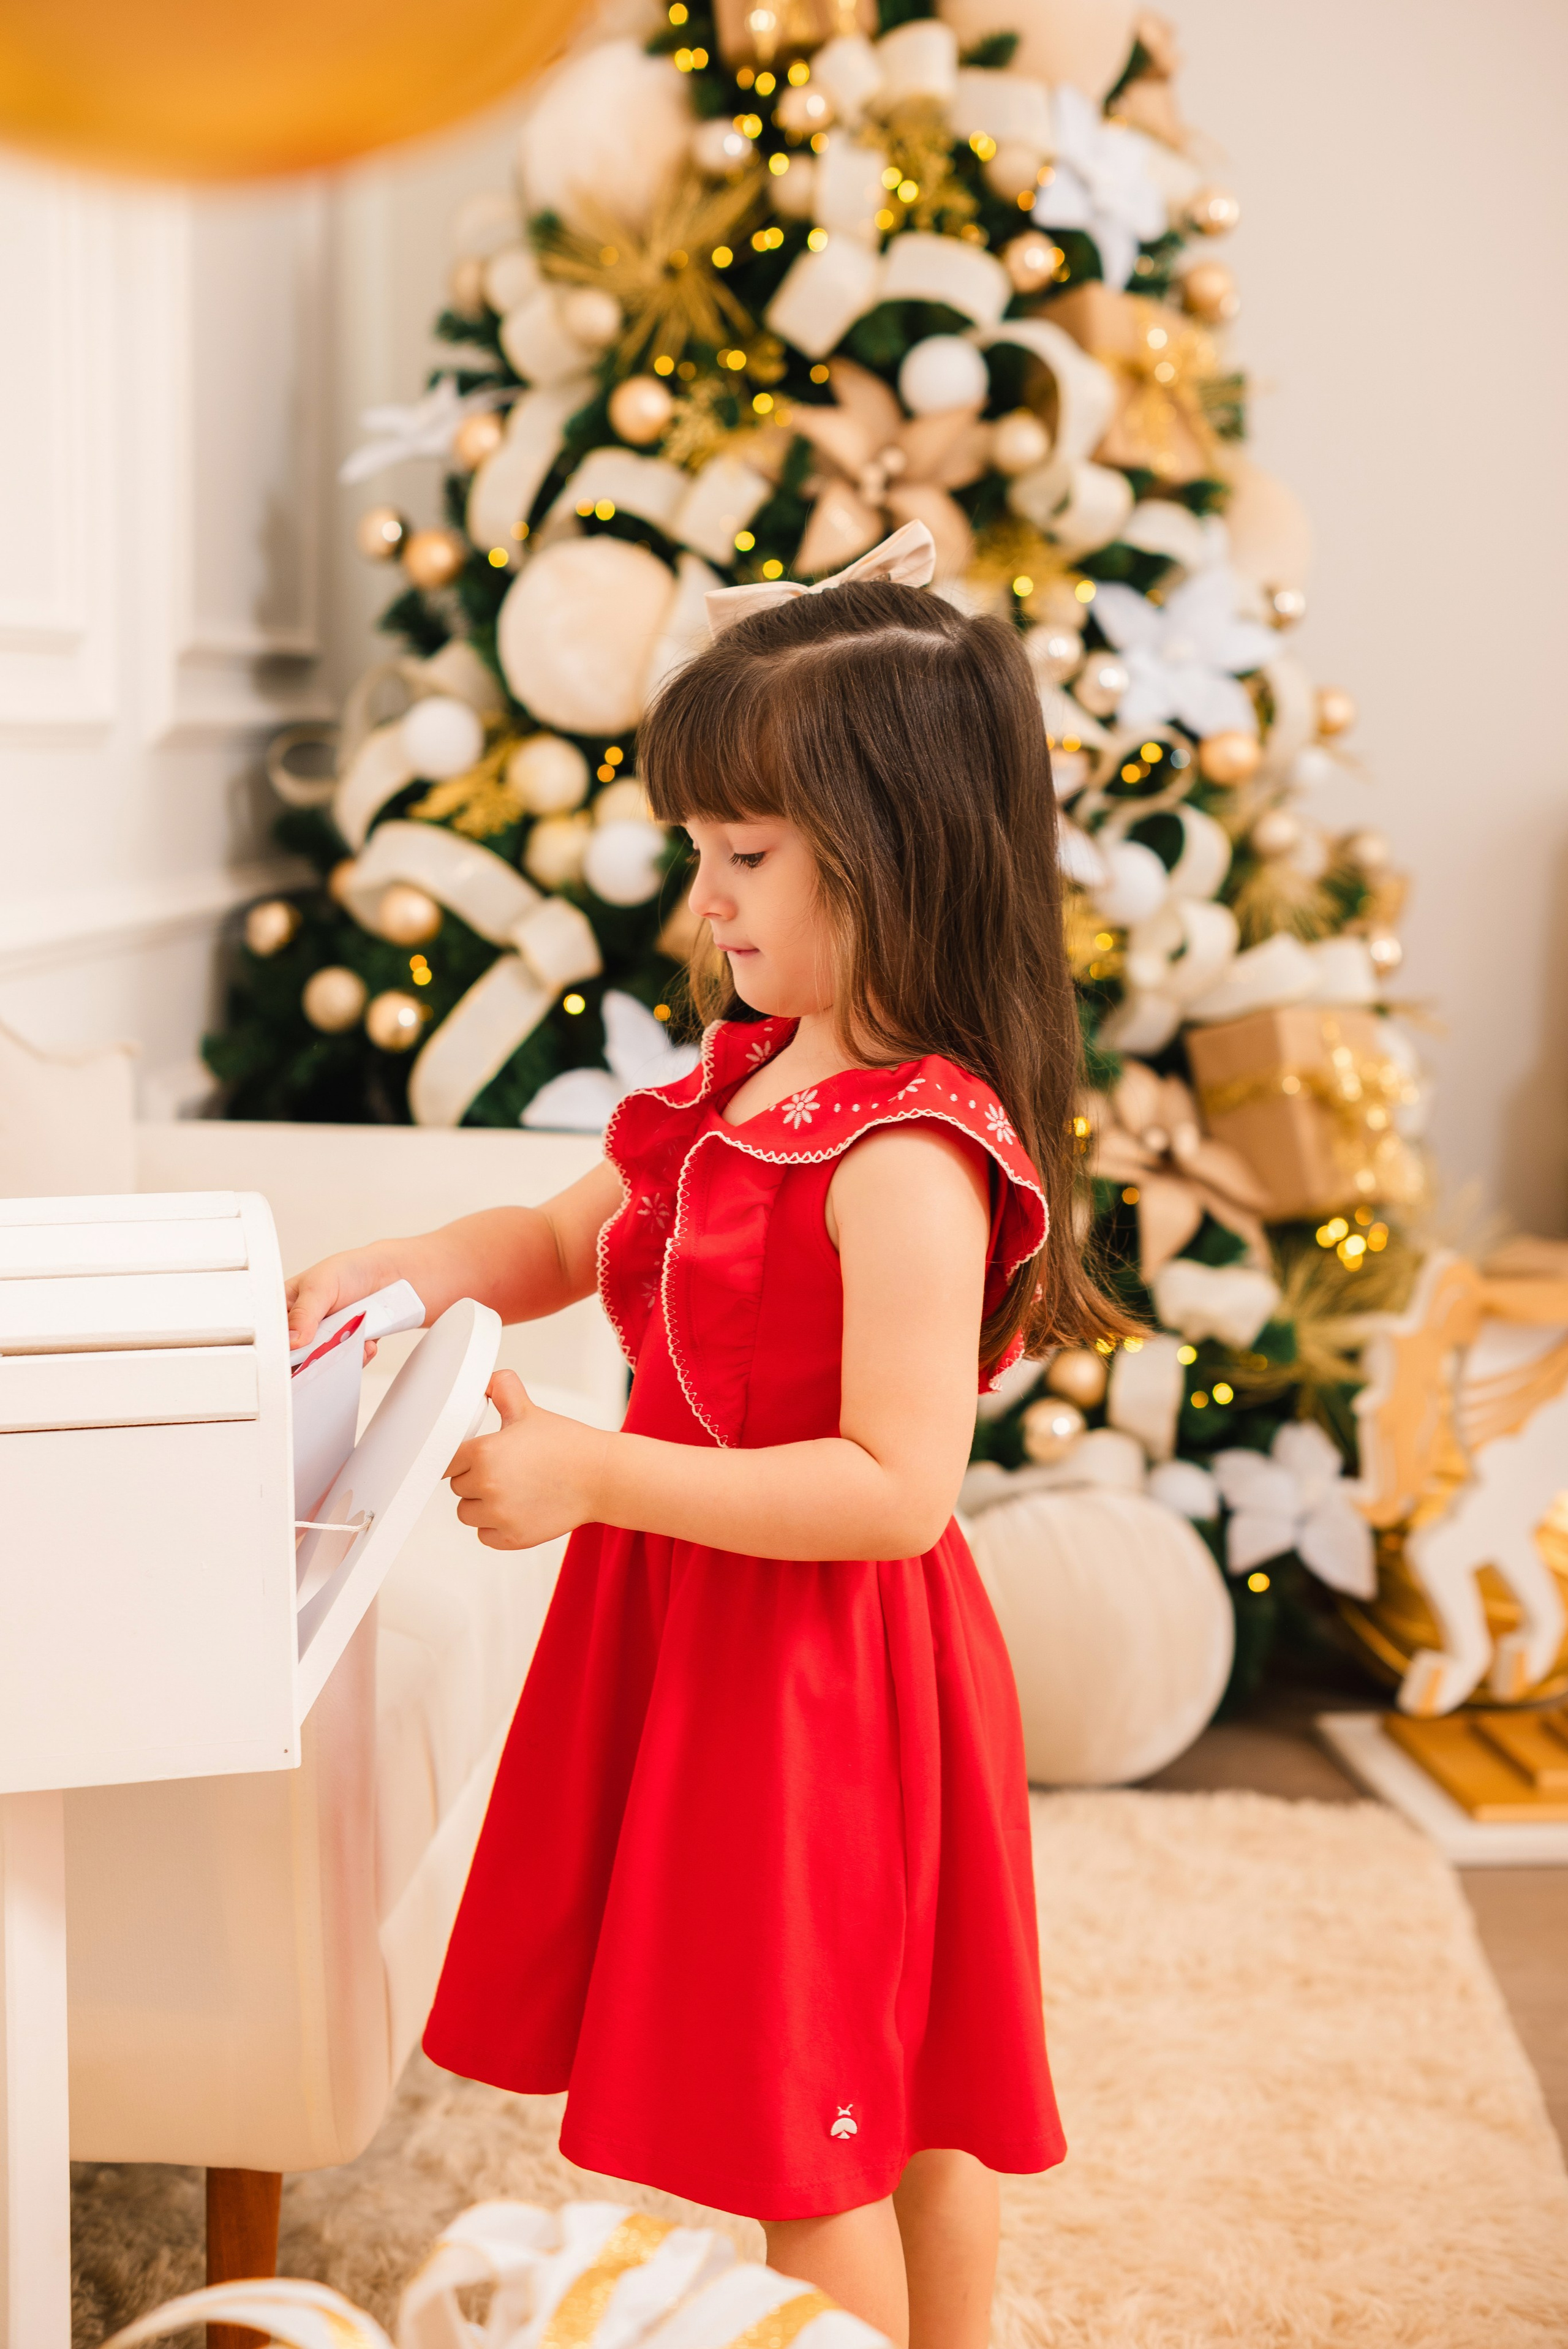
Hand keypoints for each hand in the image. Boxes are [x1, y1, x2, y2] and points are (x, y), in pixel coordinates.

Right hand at [286, 1248, 397, 1364]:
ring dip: (339, 1356)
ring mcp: (326, 1339)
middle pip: (298, 1357)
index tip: (297, 1355)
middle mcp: (305, 1327)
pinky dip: (359, 1355)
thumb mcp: (319, 1286)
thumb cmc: (348, 1270)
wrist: (387, 1273)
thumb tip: (292, 1341)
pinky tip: (366, 1342)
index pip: (276, 1338)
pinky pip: (348, 1362)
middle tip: (328, 1348)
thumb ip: (304, 1314)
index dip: (284, 1350)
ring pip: (324, 1363)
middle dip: (314, 1357)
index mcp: (287, 1310)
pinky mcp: (347, 1346)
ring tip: (351, 1339)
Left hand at [446, 1371, 609, 1549]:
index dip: (463, 1458)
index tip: (478, 1457)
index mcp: (484, 1451)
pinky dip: (496, 1527)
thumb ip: (502, 1389)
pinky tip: (518, 1509)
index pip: (447, 1461)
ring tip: (512, 1490)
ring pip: (467, 1513)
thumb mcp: (529, 1411)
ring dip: (482, 1505)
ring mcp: (499, 1515)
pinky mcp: (512, 1538)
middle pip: (457, 1487)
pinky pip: (484, 1535)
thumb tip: (487, 1382)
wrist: (601, 1477)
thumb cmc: (568, 1445)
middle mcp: (487, 1485)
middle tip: (506, 1470)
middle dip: (475, 1479)